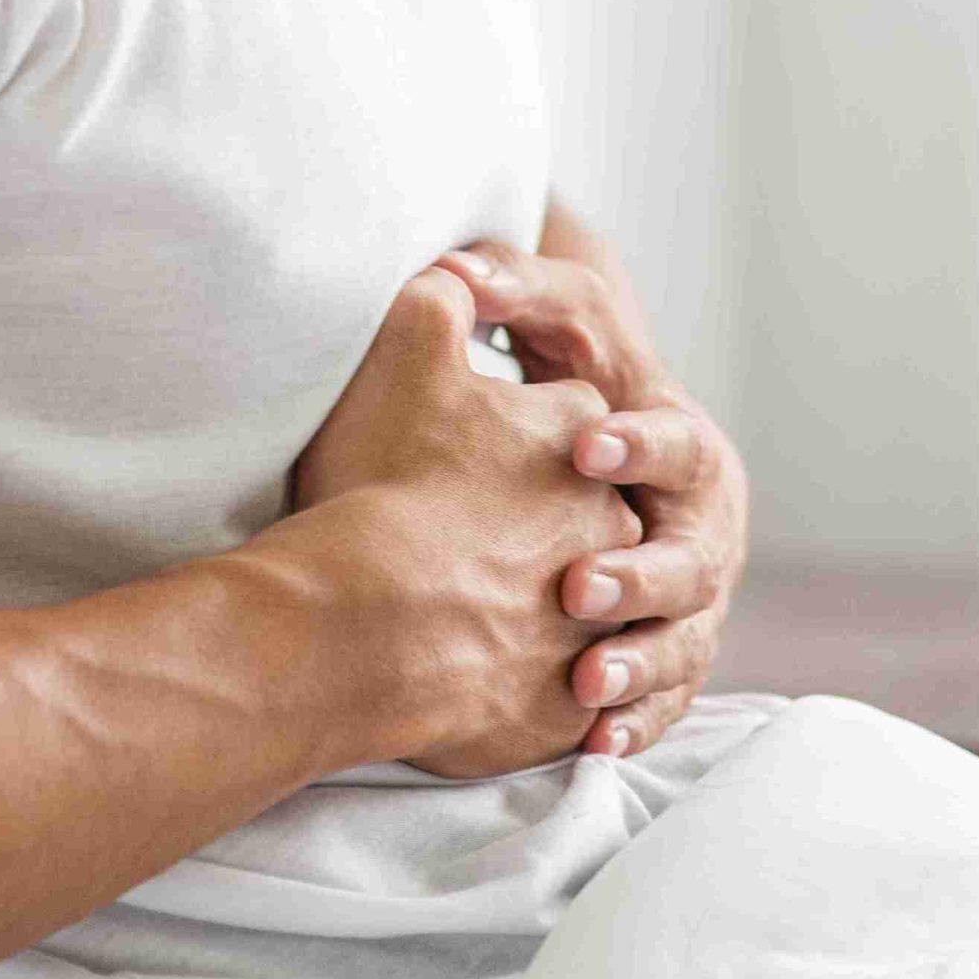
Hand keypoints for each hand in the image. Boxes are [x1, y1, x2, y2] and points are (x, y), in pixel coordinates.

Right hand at [290, 270, 642, 777]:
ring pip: (582, 621)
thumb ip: (442, 295)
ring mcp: (594, 627)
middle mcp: (611, 533)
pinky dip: (530, 701)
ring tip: (474, 625)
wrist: (367, 625)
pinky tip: (478, 693)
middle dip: (541, 532)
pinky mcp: (565, 710)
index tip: (475, 448)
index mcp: (583, 444)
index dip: (523, 435)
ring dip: (541, 622)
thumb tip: (455, 268)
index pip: (575, 426)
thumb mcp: (404, 351)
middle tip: (470, 542)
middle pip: (587, 524)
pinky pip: (561, 708)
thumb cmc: (384, 485)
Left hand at [436, 244, 748, 758]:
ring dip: (637, 659)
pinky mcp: (666, 660)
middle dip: (638, 574)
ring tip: (583, 679)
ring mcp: (690, 602)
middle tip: (577, 588)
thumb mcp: (554, 337)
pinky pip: (660, 701)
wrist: (600, 465)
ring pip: (681, 638)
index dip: (634, 445)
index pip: (671, 441)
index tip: (583, 447)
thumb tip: (452, 261)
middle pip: (688, 555)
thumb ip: (514, 290)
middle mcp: (698, 527)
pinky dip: (631, 722)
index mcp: (677, 443)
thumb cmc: (566, 391)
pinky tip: (593, 745)